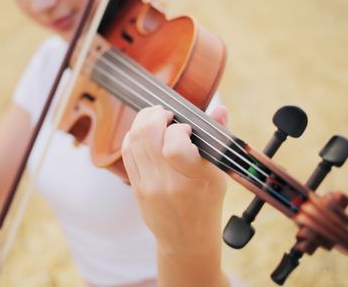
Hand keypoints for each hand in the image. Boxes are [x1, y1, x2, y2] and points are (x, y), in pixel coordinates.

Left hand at [122, 105, 228, 254]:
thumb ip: (218, 139)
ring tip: (156, 117)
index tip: (186, 128)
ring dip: (143, 120)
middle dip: (156, 115)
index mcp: (194, 180)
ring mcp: (148, 185)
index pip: (174, 146)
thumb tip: (220, 109)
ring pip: (134, 139)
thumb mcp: (219, 174)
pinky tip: (145, 132)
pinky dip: (133, 135)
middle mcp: (167, 183)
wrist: (186, 238)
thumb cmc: (207, 203)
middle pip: (148, 135)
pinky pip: (127, 151)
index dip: (178, 129)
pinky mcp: (135, 186)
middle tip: (166, 114)